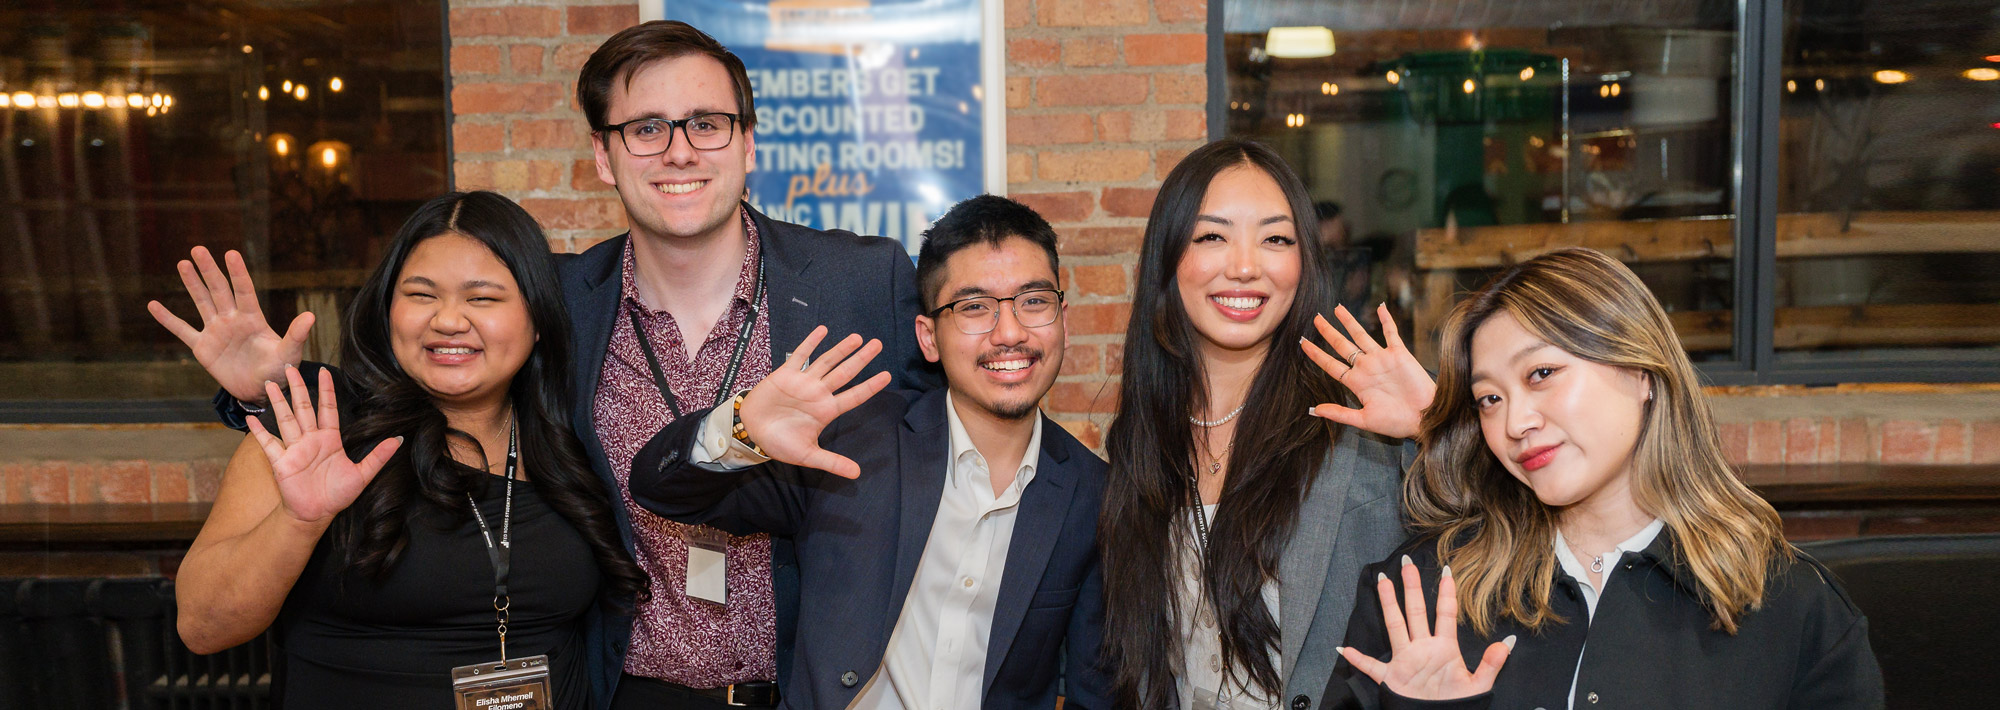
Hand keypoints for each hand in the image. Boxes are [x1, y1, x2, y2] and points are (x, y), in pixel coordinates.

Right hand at [147, 247, 312, 403]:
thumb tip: (311, 316)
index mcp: (253, 319)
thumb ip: (296, 335)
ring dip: (192, 284)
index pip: (244, 291)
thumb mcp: (289, 354)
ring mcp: (216, 331)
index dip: (238, 273)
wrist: (261, 391)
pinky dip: (168, 319)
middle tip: (198, 249)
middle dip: (209, 270)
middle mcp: (233, 320)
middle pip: (219, 290)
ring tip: (183, 263)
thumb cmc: (279, 370)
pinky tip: (153, 305)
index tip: (231, 253)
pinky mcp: (202, 348)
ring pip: (201, 302)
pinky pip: (182, 331)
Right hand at [246, 366, 401, 523]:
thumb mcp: (362, 474)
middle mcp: (311, 440)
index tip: (324, 370)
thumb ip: (378, 456)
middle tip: (290, 367)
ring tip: (270, 383)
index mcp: (330, 439)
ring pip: (285, 419)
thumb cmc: (337, 495)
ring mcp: (294, 449)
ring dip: (278, 402)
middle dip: (298, 387)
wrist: (316, 514)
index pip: (328, 408)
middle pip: (303, 407)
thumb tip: (399, 440)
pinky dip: (260, 432)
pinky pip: (268, 444)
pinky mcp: (281, 462)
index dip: (327, 389)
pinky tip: (251, 418)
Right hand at [737, 326, 892, 478]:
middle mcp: (819, 393)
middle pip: (845, 373)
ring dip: (841, 349)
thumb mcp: (807, 455)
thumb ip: (832, 462)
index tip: (887, 376)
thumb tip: (856, 474)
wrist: (751, 431)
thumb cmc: (779, 443)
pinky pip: (801, 355)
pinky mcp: (785, 374)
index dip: (871, 386)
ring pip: (827, 362)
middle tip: (878, 344)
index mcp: (826, 410)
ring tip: (857, 337)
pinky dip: (811, 342)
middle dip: (862, 359)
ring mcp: (803, 382)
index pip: (854, 396)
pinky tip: (823, 330)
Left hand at [1301, 303, 1436, 438]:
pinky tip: (1380, 307)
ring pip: (1362, 335)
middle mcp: (1367, 368)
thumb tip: (1315, 410)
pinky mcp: (1400, 354)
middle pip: (1342, 345)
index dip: (1317, 354)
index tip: (1302, 343)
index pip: (1331, 365)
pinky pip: (1391, 333)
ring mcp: (1382, 359)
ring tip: (1337, 308)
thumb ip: (1340, 413)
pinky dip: (1386, 320)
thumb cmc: (1397, 423)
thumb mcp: (1364, 420)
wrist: (1425, 418)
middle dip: (1328, 332)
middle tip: (1316, 318)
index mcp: (1357, 383)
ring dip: (1350, 322)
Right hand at [1338, 557, 1512, 700]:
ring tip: (1383, 581)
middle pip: (1416, 611)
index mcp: (1444, 648)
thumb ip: (1492, 664)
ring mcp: (1405, 661)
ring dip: (1388, 604)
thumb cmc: (1458, 706)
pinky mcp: (1391, 678)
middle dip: (1412, 587)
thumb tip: (1508, 642)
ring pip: (1395, 626)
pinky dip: (1358, 659)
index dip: (1447, 593)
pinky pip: (1371, 667)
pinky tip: (1344, 649)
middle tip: (1408, 563)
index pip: (1445, 614)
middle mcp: (1423, 649)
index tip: (1447, 571)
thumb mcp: (1478, 685)